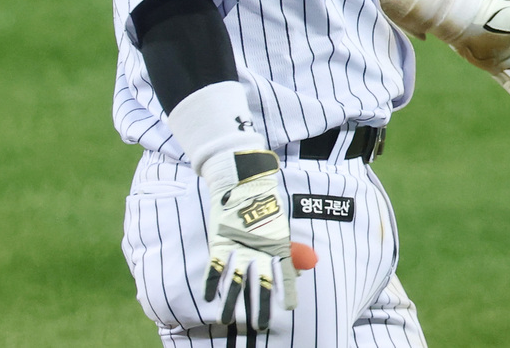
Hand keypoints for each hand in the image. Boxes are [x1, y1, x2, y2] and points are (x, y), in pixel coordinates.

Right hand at [200, 149, 296, 330]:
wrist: (245, 182)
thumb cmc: (266, 205)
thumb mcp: (280, 227)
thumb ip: (289, 250)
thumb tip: (300, 270)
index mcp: (278, 244)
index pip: (286, 273)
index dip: (289, 292)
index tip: (291, 308)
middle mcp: (259, 250)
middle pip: (261, 284)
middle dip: (261, 307)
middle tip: (261, 327)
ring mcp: (239, 247)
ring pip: (235, 282)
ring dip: (232, 303)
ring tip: (227, 321)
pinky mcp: (221, 242)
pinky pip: (215, 267)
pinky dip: (211, 282)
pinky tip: (208, 297)